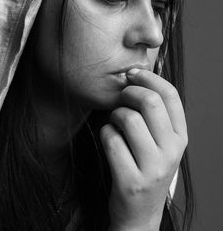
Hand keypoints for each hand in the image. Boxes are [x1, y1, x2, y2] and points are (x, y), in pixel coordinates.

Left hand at [100, 69, 187, 230]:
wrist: (139, 213)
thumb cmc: (146, 169)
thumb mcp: (161, 144)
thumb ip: (156, 115)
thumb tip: (138, 78)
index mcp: (181, 137)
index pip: (170, 95)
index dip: (149, 78)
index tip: (132, 73)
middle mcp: (172, 151)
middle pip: (149, 102)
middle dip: (128, 92)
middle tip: (120, 97)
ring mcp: (153, 168)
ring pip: (128, 118)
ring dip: (114, 115)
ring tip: (114, 122)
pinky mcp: (131, 180)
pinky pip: (111, 139)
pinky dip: (105, 133)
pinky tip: (109, 139)